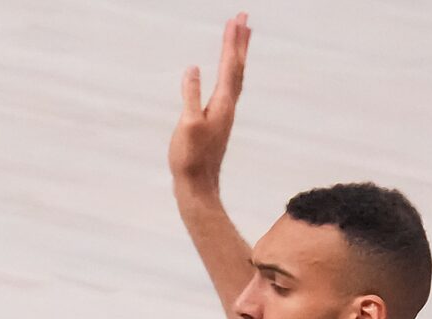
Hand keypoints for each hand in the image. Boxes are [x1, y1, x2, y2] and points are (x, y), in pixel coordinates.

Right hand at [171, 14, 249, 194]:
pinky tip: (227, 72)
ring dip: (238, 55)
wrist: (198, 187)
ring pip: (236, 77)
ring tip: (240, 37)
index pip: (229, 66)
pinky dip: (231, 71)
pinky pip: (229, 87)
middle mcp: (228, 106)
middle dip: (240, 42)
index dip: (232, 42)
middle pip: (238, 67)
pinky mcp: (219, 120)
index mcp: (222, 104)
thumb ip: (191, 96)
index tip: (235, 20)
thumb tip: (192, 69)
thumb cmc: (190, 159)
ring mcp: (224, 114)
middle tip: (244, 18)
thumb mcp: (188, 125)